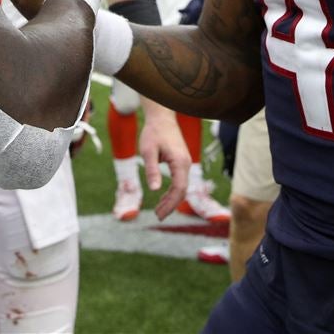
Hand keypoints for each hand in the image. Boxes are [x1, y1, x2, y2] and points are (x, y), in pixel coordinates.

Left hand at [139, 100, 189, 219]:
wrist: (162, 117)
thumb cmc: (153, 132)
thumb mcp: (148, 151)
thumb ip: (151, 170)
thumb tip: (154, 189)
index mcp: (180, 162)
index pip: (179, 189)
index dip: (170, 204)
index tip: (159, 214)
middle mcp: (186, 163)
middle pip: (182, 190)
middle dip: (171, 205)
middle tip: (158, 216)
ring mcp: (185, 163)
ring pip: (181, 187)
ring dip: (171, 200)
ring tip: (159, 211)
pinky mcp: (181, 162)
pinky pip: (179, 181)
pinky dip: (172, 191)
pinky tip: (163, 198)